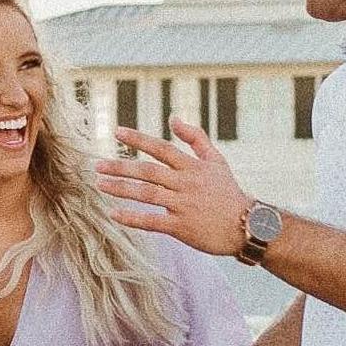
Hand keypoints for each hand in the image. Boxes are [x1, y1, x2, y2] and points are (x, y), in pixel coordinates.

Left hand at [100, 117, 255, 258]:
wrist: (248, 226)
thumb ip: (195, 138)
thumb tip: (173, 118)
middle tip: (97, 165)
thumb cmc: (228, 192)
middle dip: (121, 166)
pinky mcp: (182, 228)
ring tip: (100, 185)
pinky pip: (153, 221)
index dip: (139, 139)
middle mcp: (186, 184)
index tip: (117, 132)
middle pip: (149, 171)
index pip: (162, 148)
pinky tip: (114, 214)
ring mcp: (184, 205)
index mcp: (193, 167)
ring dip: (122, 188)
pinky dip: (133, 218)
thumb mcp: (216, 161)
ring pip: (147, 194)